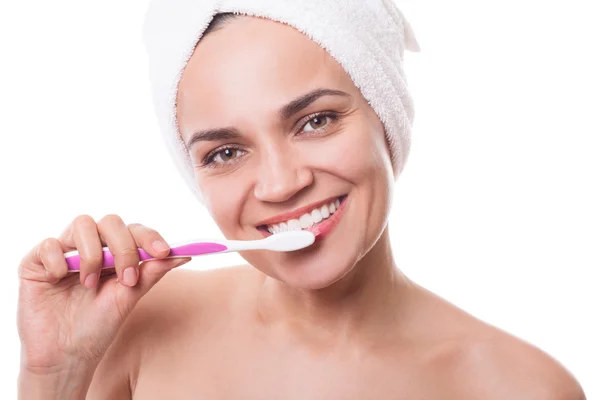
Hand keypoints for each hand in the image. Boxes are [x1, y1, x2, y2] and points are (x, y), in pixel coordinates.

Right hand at [17, 214, 190, 374]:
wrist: (66, 356)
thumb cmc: (98, 326)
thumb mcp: (129, 298)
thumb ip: (152, 273)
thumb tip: (183, 254)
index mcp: (114, 253)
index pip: (134, 231)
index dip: (150, 237)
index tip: (164, 251)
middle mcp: (90, 246)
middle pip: (111, 221)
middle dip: (124, 247)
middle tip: (127, 278)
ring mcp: (64, 251)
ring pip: (82, 224)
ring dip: (92, 254)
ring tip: (90, 285)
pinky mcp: (36, 261)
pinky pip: (49, 244)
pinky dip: (59, 261)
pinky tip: (60, 281)